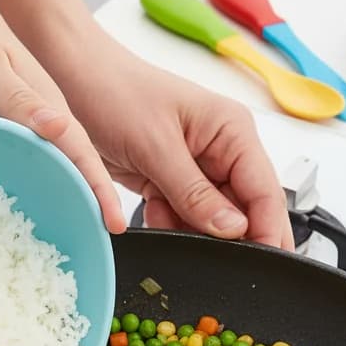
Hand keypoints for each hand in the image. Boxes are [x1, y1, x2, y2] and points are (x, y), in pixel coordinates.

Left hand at [0, 23, 126, 233]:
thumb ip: (23, 101)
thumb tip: (59, 126)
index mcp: (52, 113)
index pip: (84, 159)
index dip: (101, 193)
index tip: (115, 224)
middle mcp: (47, 130)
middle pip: (75, 176)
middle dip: (91, 210)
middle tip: (100, 249)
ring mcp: (30, 138)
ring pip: (52, 179)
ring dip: (63, 208)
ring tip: (72, 246)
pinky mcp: (10, 143)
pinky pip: (26, 176)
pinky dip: (31, 199)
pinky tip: (24, 225)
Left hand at [67, 52, 292, 249]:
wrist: (76, 81)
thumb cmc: (116, 93)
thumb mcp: (157, 147)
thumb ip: (195, 194)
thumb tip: (233, 230)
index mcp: (233, 131)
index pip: (265, 192)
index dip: (268, 232)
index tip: (264, 264)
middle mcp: (223, 150)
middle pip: (243, 210)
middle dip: (228, 237)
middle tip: (218, 263)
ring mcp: (198, 168)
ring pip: (211, 220)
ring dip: (191, 230)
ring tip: (166, 218)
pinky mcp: (173, 182)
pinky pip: (183, 217)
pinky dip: (169, 223)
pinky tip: (153, 213)